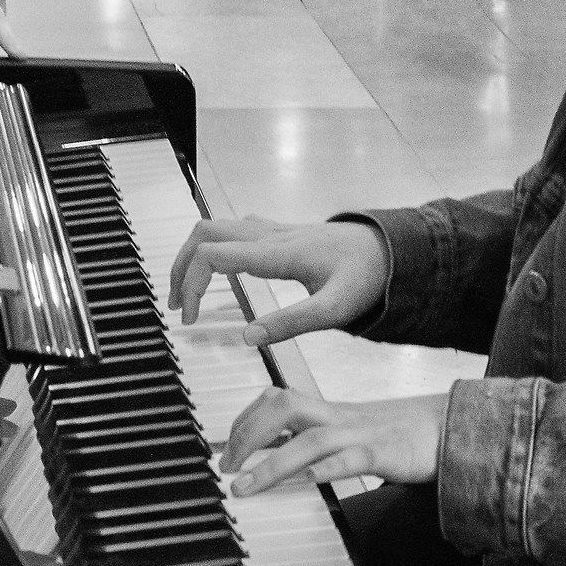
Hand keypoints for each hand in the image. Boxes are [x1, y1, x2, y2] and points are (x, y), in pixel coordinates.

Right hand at [168, 216, 386, 345]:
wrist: (390, 249)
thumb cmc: (366, 277)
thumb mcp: (334, 310)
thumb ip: (291, 323)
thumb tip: (248, 338)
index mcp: (276, 254)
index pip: (211, 255)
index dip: (189, 283)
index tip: (189, 318)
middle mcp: (268, 236)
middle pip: (203, 233)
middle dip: (180, 266)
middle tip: (176, 304)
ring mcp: (272, 230)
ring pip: (215, 227)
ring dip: (192, 255)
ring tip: (186, 292)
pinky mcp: (278, 232)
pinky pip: (232, 230)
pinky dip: (211, 249)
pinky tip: (216, 273)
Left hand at [221, 389, 448, 496]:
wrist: (448, 430)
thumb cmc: (395, 436)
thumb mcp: (349, 434)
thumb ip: (316, 440)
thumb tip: (280, 459)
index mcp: (328, 412)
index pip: (275, 400)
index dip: (244, 421)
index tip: (224, 451)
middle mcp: (338, 417)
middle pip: (283, 407)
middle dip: (246, 435)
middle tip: (225, 468)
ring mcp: (361, 434)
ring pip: (310, 439)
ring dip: (272, 463)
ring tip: (245, 487)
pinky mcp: (386, 454)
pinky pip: (354, 459)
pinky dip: (329, 468)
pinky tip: (308, 480)